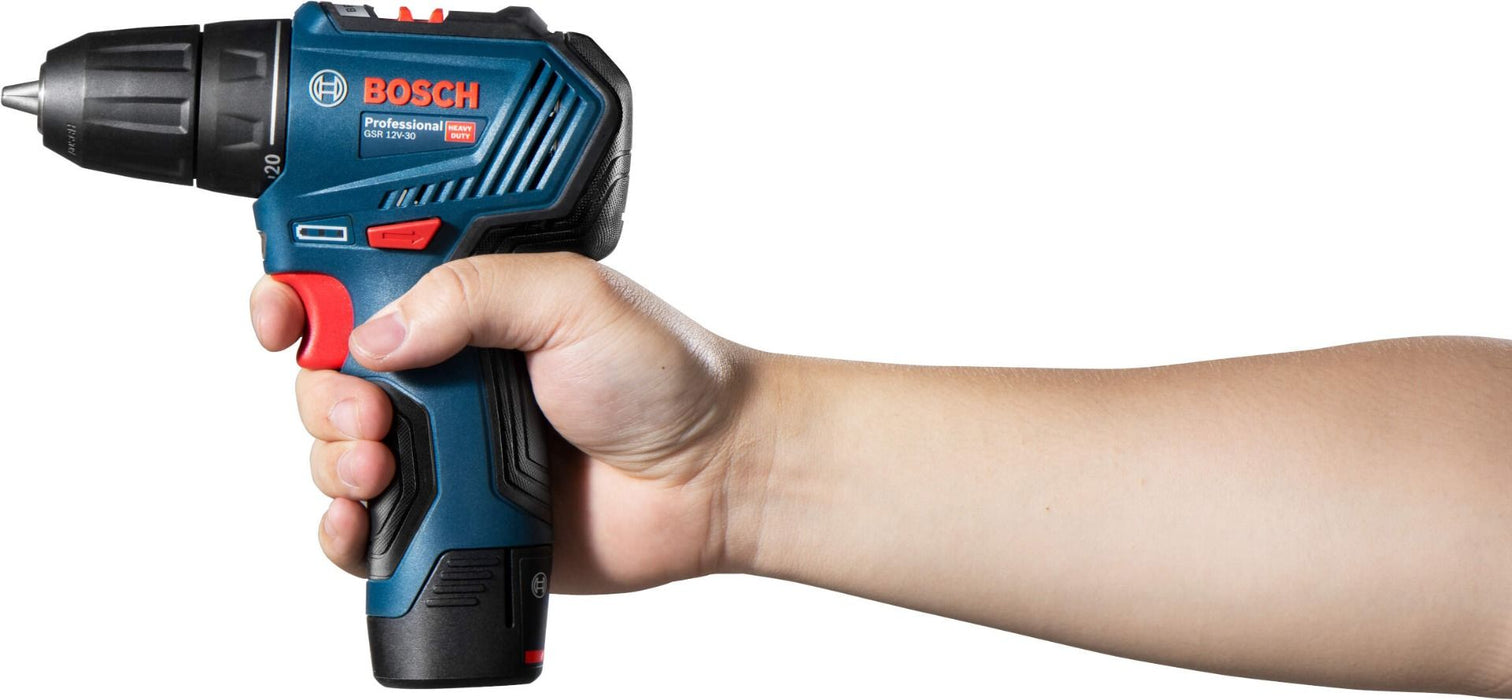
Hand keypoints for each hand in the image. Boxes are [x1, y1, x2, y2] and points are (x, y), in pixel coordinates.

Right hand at [249, 253, 764, 593]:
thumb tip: (375, 334)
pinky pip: (364, 530)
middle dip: (322, 394)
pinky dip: (344, 529)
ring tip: (384, 465)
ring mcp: (443, 448)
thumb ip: (471, 293)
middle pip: (324, 376)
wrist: (710, 476)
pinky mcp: (450, 519)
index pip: (347, 288)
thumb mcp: (571, 297)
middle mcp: (443, 373)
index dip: (299, 298)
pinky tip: (364, 520)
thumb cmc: (662, 376)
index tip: (281, 317)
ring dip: (333, 459)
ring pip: (332, 452)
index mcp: (462, 306)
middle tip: (372, 411)